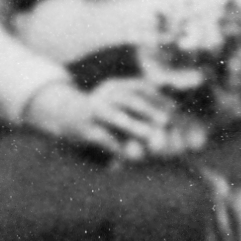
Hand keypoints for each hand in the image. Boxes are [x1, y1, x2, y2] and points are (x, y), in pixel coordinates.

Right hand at [29, 76, 184, 163]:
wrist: (65, 114)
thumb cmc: (100, 110)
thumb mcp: (118, 99)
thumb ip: (140, 103)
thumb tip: (172, 109)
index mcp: (116, 85)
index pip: (139, 87)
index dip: (158, 97)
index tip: (175, 108)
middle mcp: (103, 94)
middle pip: (129, 99)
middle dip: (149, 110)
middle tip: (167, 120)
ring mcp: (93, 110)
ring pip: (115, 117)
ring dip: (135, 126)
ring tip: (150, 135)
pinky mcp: (85, 128)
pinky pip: (103, 137)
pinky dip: (117, 146)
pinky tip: (129, 154)